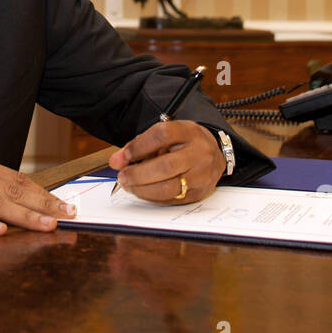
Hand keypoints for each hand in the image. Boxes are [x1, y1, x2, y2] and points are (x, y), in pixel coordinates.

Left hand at [109, 120, 224, 204]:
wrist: (214, 154)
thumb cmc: (185, 143)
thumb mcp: (166, 135)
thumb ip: (140, 145)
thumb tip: (117, 161)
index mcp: (189, 132)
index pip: (162, 135)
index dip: (138, 146)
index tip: (123, 156)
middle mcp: (199, 153)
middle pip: (165, 166)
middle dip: (138, 174)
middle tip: (122, 176)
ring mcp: (202, 175)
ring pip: (169, 188)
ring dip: (143, 190)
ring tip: (129, 185)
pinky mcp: (200, 193)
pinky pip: (172, 200)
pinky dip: (152, 198)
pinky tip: (143, 192)